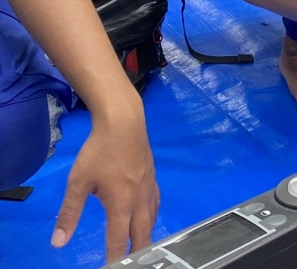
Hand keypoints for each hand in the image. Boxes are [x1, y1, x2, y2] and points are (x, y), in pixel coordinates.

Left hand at [53, 103, 158, 261]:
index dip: (115, 256)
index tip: (112, 267)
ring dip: (147, 235)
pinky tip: (149, 215)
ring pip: (152, 218)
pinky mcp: (152, 177)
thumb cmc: (99, 151)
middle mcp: (139, 199)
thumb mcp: (78, 182)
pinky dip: (153, 216)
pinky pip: (156, 204)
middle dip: (138, 250)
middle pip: (142, 232)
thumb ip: (69, 213)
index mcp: (121, 203)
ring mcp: (148, 187)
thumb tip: (58, 242)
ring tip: (141, 246)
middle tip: (133, 262)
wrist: (124, 123)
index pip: (119, 238)